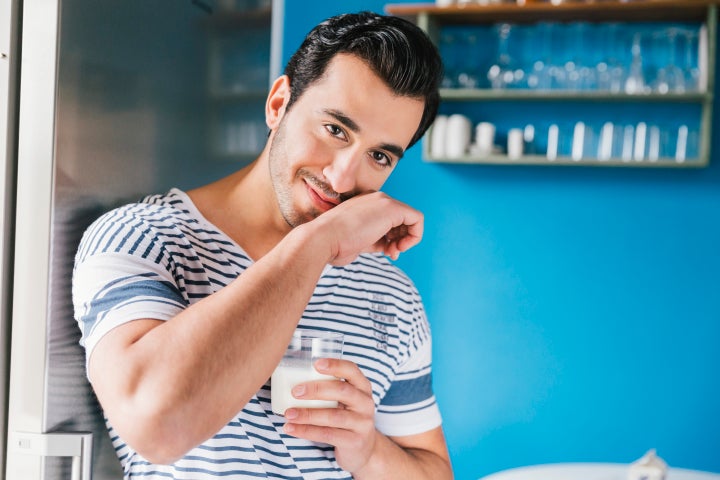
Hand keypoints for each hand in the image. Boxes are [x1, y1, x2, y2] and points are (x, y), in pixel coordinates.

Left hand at [282, 358, 377, 472]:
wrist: (364, 448)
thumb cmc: (347, 415)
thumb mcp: (345, 399)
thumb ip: (329, 388)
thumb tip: (292, 378)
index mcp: (362, 386)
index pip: (351, 370)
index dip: (335, 365)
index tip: (315, 363)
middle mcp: (365, 403)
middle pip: (342, 391)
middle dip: (317, 389)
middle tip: (295, 391)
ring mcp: (362, 423)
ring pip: (334, 416)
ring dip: (308, 414)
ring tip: (289, 413)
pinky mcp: (354, 441)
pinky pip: (328, 435)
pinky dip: (306, 431)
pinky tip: (291, 428)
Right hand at [311, 191, 422, 264]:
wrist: (323, 239)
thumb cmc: (334, 244)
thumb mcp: (359, 241)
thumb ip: (376, 240)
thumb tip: (390, 248)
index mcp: (366, 205)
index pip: (389, 220)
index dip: (392, 238)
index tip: (385, 252)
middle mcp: (376, 199)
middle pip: (402, 220)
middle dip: (400, 239)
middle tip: (391, 254)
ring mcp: (384, 201)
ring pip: (411, 219)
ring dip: (406, 240)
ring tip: (392, 252)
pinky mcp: (392, 208)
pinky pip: (418, 219)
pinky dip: (415, 236)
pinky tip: (400, 247)